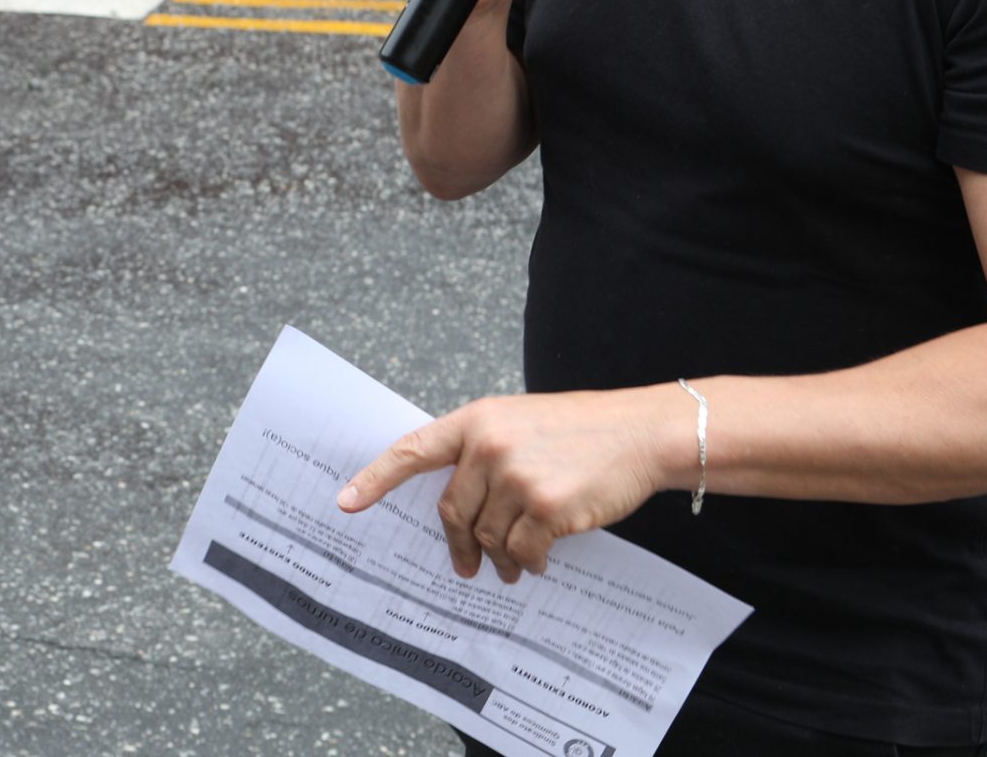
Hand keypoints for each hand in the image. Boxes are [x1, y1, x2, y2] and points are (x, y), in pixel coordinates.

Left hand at [336, 387, 686, 582]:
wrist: (640, 433)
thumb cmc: (581, 430)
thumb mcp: (520, 423)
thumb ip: (483, 452)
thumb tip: (458, 507)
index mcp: (477, 420)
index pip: (413, 450)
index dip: (375, 478)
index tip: (346, 503)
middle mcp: (490, 445)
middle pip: (452, 510)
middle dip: (458, 544)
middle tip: (467, 566)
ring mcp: (517, 477)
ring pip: (487, 536)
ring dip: (499, 558)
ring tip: (514, 564)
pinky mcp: (547, 508)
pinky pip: (522, 550)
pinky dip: (528, 562)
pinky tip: (538, 560)